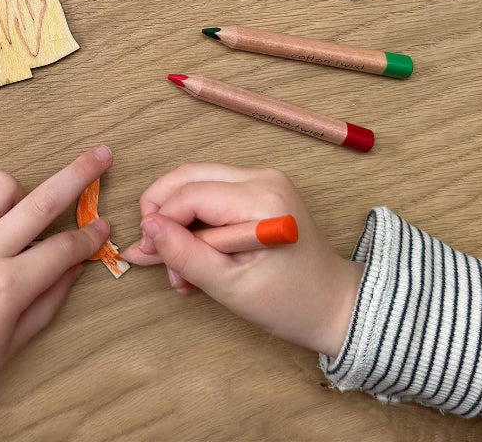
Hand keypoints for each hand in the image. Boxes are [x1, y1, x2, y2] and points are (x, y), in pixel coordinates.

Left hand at [0, 146, 113, 408]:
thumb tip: (77, 264)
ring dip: (20, 194)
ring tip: (20, 217)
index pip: (64, 248)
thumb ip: (50, 298)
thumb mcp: (14, 342)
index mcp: (8, 286)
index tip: (104, 227)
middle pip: (43, 200)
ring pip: (2, 184)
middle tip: (102, 156)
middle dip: (79, 174)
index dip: (91, 236)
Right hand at [121, 165, 362, 356]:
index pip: (190, 195)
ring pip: (197, 182)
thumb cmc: (290, 303)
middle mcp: (263, 177)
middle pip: (189, 176)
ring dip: (178, 218)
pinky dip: (196, 219)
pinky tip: (195, 252)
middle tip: (154, 253)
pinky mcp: (260, 187)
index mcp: (261, 200)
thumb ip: (185, 255)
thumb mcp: (230, 287)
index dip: (160, 221)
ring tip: (178, 264)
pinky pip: (212, 191)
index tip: (146, 253)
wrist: (334, 306)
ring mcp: (263, 179)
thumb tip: (148, 230)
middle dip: (164, 214)